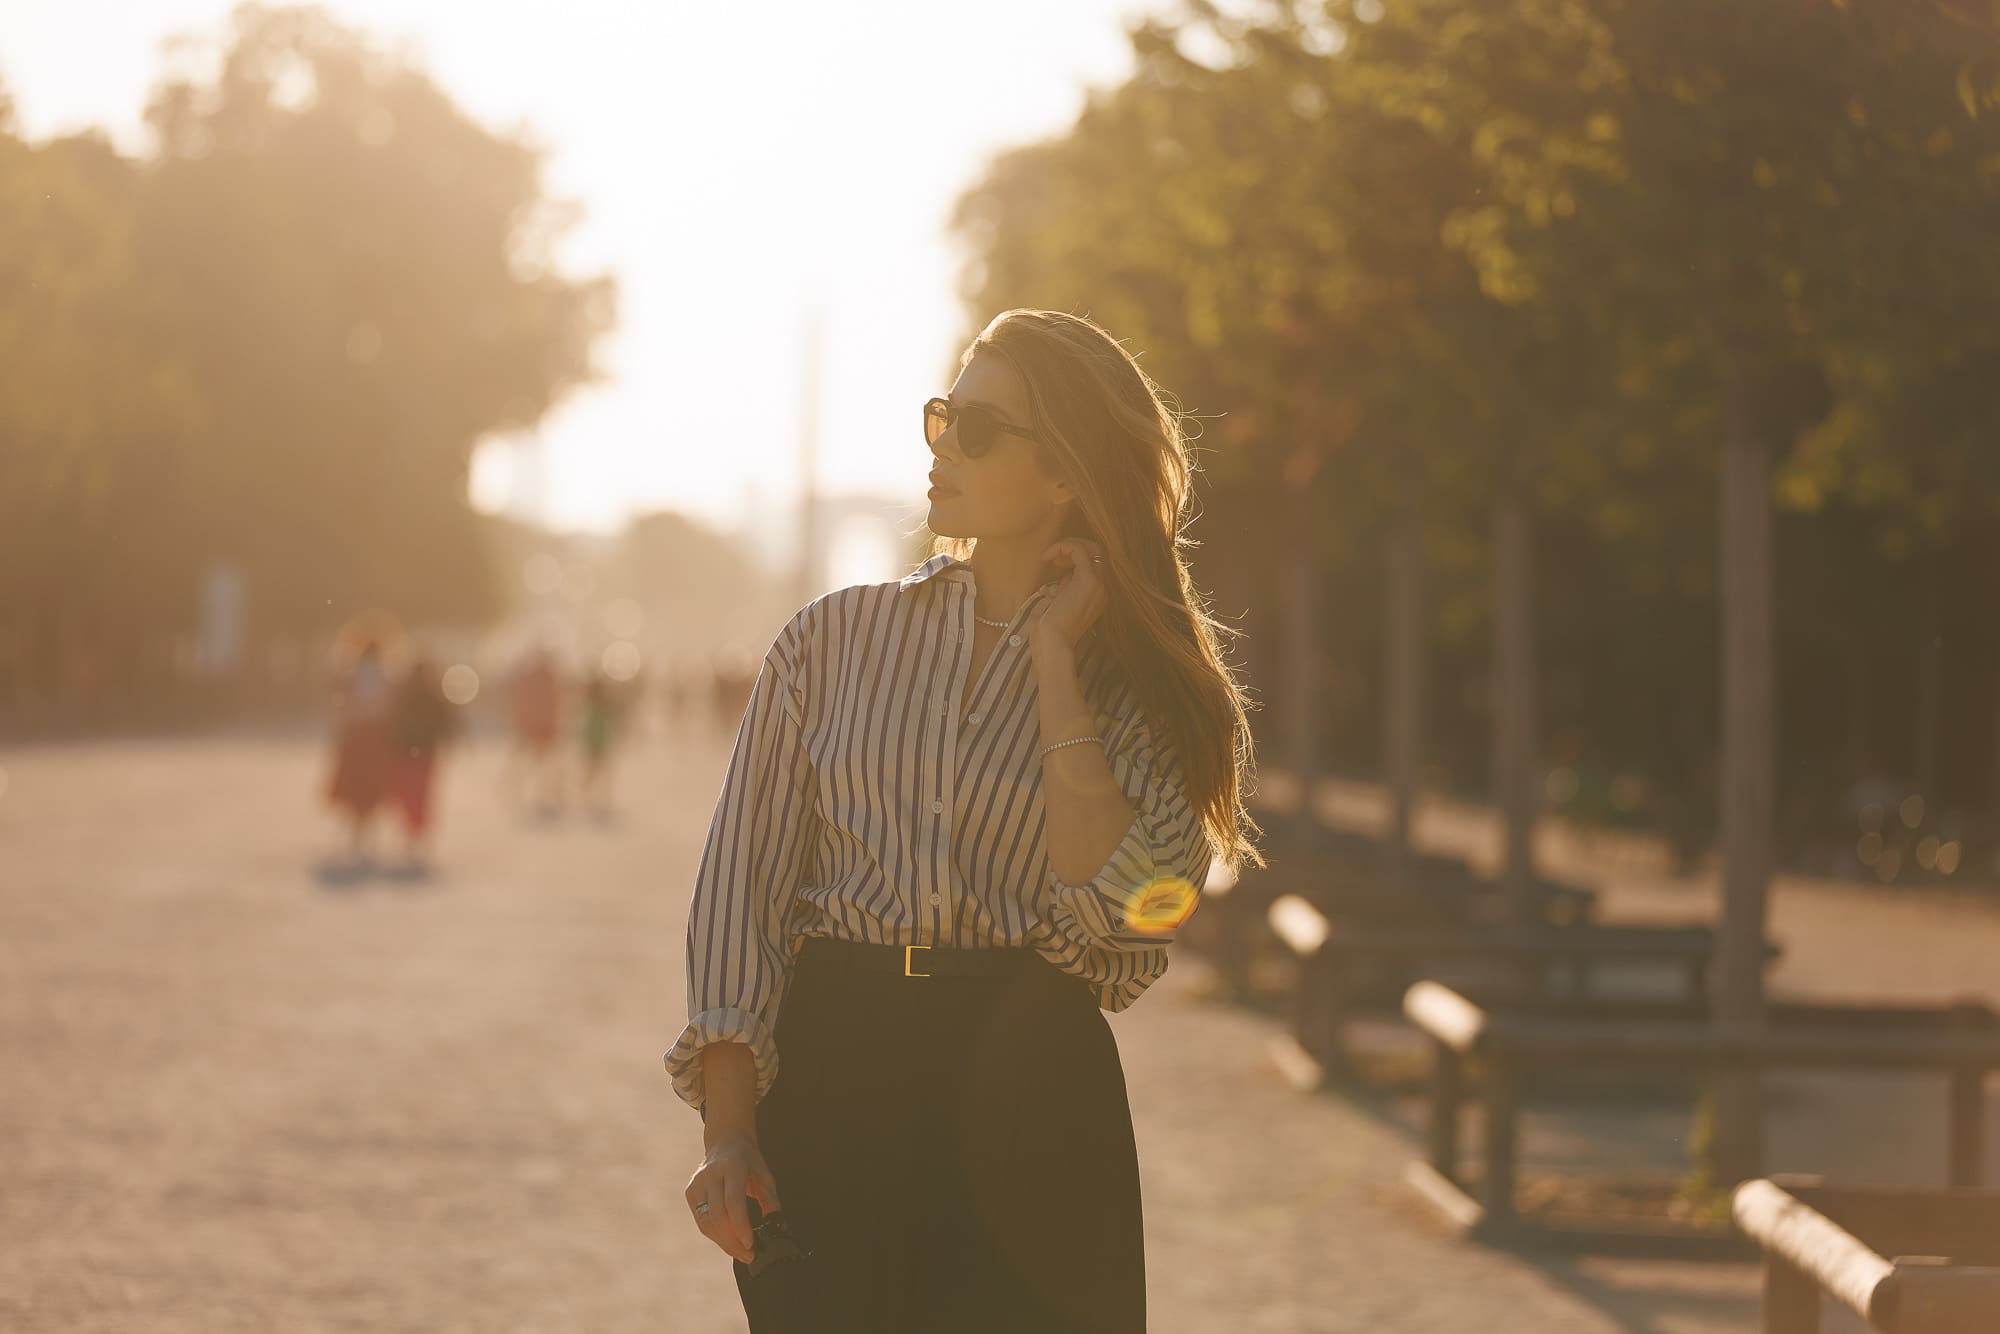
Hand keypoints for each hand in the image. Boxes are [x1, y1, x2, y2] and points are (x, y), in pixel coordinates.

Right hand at [685, 1133, 782, 1265]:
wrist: (725, 1142)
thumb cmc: (749, 1161)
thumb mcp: (765, 1174)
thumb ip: (770, 1199)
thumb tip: (776, 1224)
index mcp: (732, 1167)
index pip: (733, 1201)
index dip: (741, 1226)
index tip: (751, 1244)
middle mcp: (711, 1174)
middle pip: (717, 1215)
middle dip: (732, 1241)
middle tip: (748, 1255)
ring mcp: (697, 1183)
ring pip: (706, 1221)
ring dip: (723, 1242)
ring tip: (740, 1252)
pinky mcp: (690, 1191)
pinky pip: (701, 1220)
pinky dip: (714, 1234)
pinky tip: (727, 1240)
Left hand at [1035, 538, 1107, 654]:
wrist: (1054, 644)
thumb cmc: (1051, 632)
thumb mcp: (1062, 604)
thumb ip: (1067, 588)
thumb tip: (1064, 573)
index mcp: (1097, 596)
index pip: (1093, 565)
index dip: (1074, 558)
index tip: (1056, 565)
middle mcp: (1102, 589)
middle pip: (1096, 552)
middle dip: (1074, 547)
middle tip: (1054, 557)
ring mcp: (1098, 584)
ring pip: (1091, 547)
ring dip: (1068, 545)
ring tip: (1050, 557)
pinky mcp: (1088, 580)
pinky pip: (1079, 550)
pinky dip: (1062, 547)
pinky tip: (1047, 557)